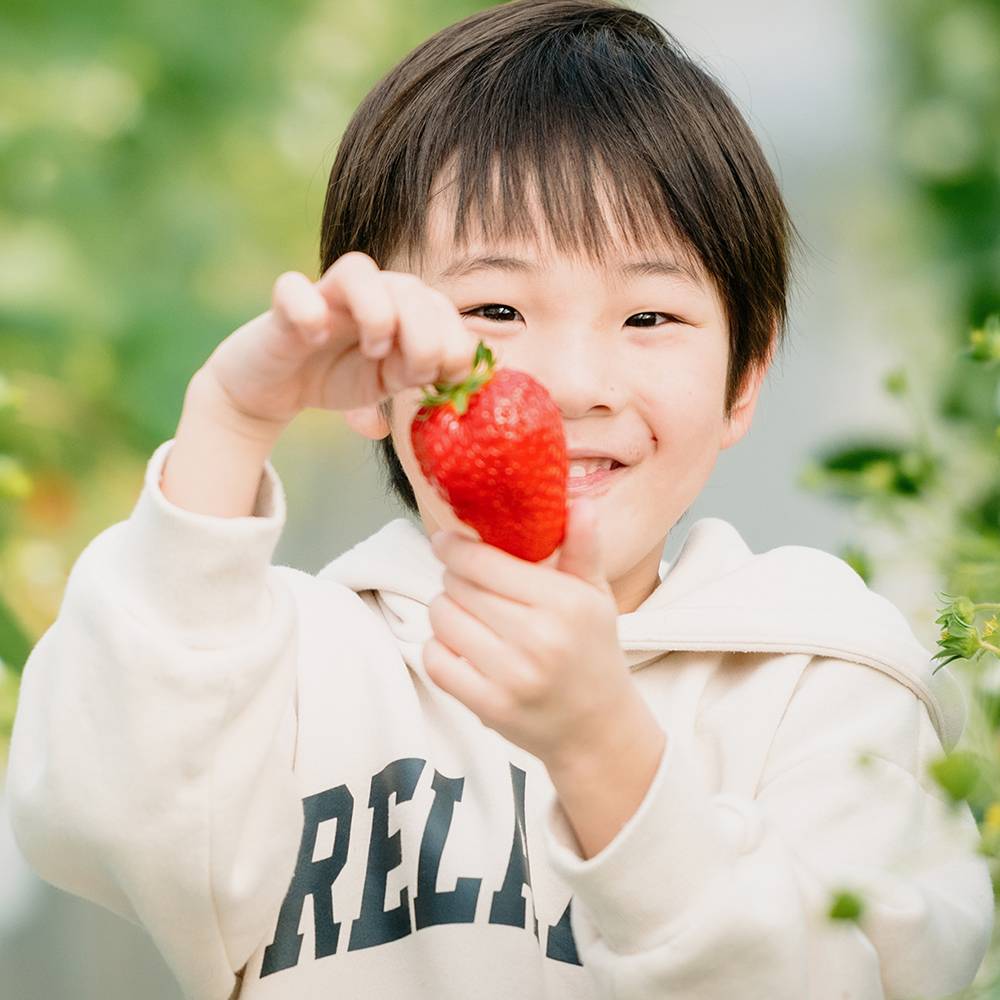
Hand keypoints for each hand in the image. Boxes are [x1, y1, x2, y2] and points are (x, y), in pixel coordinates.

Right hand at [201, 252, 476, 427]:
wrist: (273, 386)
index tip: (444, 382)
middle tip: (411, 375)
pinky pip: (293, 288)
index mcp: (401, 309)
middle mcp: (369, 293)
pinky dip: (308, 312)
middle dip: (424, 339)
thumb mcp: (387, 382)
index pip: (441, 308)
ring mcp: (325, 294)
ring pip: (359, 270)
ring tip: (372, 352)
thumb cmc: (338, 376)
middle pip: (410, 288)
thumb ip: (420, 373)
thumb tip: (462, 377)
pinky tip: (315, 340)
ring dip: (378, 315)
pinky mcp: (285, 304)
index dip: (453, 345)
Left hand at [424, 497, 643, 767]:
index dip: (456, 548)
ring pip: (442, 618)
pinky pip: (435, 659)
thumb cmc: (592, 651)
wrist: (596, 728)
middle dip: (456, 579)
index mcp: (566, 603)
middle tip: (469, 583)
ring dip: (446, 610)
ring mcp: (512, 676)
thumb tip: (578, 502)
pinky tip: (461, 646)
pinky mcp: (488, 706)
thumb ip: (583, 548)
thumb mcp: (595, 596)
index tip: (446, 541)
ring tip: (468, 614)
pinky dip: (439, 647)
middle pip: (457, 586)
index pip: (485, 562)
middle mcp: (539, 639)